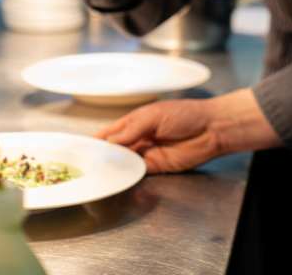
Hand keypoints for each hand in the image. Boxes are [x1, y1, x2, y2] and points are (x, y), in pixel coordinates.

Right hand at [95, 88, 282, 173]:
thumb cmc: (183, 114)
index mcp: (135, 121)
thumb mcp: (153, 116)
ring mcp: (147, 153)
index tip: (81, 148)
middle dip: (102, 156)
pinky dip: (128, 175)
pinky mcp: (157, 167)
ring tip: (98, 173)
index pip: (110, 132)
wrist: (210, 129)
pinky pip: (138, 172)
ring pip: (124, 162)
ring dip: (114, 167)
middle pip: (115, 149)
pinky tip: (118, 177)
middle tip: (86, 165)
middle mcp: (138, 137)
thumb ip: (131, 130)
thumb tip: (111, 141)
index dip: (97, 139)